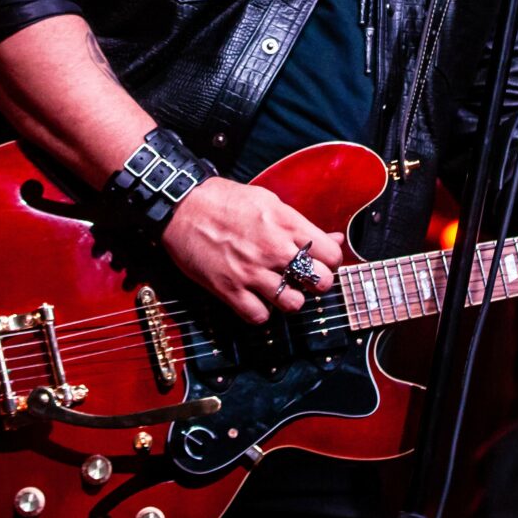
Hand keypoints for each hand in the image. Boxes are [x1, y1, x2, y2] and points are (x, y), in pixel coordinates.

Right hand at [159, 177, 345, 324]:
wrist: (183, 206)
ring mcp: (252, 271)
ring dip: (290, 300)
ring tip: (280, 290)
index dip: (331, 262)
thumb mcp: (270, 201)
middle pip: (320, 282)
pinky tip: (256, 299)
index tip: (322, 262)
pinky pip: (258, 316)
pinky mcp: (229, 288)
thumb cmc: (224, 200)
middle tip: (305, 279)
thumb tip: (335, 238)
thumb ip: (302, 224)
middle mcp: (274, 249)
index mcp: (287, 224)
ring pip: (294, 304)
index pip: (332, 255)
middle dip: (317, 283)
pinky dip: (260, 312)